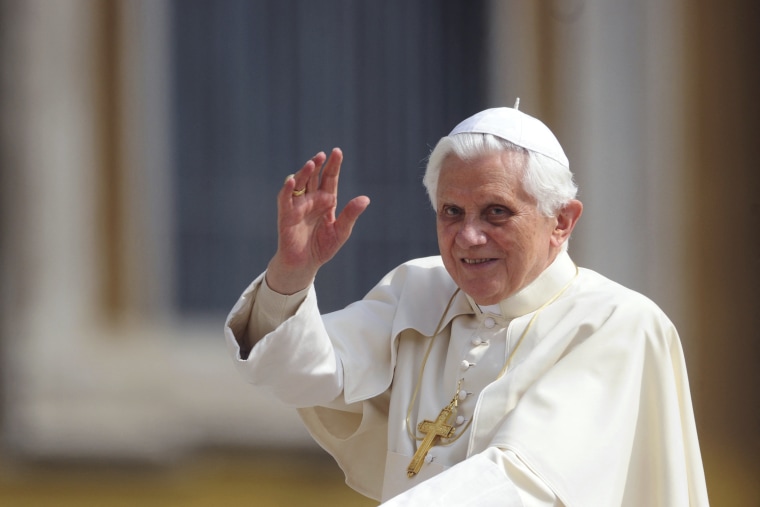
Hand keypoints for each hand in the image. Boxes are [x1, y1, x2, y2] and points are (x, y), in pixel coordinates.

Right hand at [266, 148, 369, 293]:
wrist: (305, 265)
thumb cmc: (323, 247)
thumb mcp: (341, 231)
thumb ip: (350, 215)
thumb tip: (365, 199)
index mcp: (326, 201)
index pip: (330, 179)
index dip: (333, 166)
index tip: (337, 152)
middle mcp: (312, 200)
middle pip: (314, 177)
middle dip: (318, 165)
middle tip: (323, 155)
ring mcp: (298, 206)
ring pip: (300, 183)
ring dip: (304, 173)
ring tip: (312, 164)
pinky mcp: (286, 214)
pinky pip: (285, 198)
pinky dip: (287, 188)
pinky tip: (291, 180)